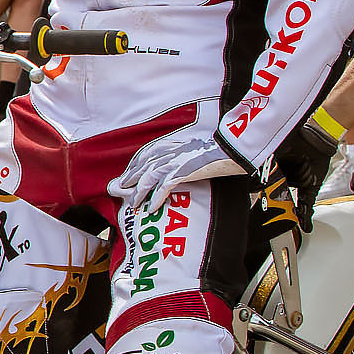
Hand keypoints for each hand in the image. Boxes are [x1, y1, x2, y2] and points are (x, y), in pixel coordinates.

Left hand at [109, 126, 250, 216]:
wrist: (232, 149)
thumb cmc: (217, 152)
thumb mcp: (194, 150)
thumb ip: (181, 156)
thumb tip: (177, 167)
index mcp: (172, 145)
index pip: (146, 154)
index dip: (135, 165)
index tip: (127, 175)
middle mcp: (170, 152)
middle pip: (143, 166)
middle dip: (130, 179)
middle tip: (121, 190)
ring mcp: (176, 161)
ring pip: (149, 178)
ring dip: (139, 192)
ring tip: (133, 203)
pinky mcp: (184, 171)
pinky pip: (164, 187)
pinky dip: (156, 198)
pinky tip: (151, 207)